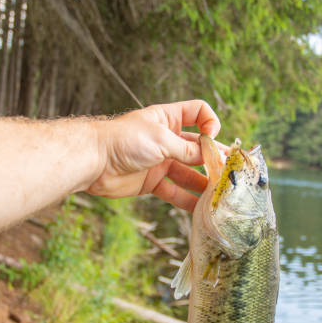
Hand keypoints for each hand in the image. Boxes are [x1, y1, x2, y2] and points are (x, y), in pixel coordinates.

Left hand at [87, 100, 221, 211]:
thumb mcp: (161, 139)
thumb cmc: (123, 140)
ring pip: (188, 173)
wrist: (93, 161)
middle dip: (213, 160)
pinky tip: (200, 209)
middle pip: (197, 148)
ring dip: (203, 184)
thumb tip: (209, 157)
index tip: (213, 138)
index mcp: (168, 119)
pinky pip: (174, 192)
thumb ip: (187, 150)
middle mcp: (167, 139)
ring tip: (218, 196)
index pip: (198, 113)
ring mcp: (160, 161)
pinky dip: (186, 200)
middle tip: (228, 174)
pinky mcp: (151, 182)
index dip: (210, 123)